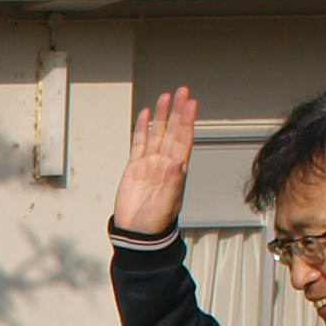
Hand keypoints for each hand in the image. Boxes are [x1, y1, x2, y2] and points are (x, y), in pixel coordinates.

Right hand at [113, 87, 197, 239]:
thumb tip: (179, 162)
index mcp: (176, 170)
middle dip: (177, 111)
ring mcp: (150, 164)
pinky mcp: (134, 168)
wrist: (136, 234)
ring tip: (165, 97)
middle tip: (182, 92)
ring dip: (162, 115)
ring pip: (157, 134)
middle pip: (172, 131)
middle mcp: (165, 163)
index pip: (184, 139)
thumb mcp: (167, 204)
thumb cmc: (154, 223)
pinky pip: (139, 144)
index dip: (187, 121)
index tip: (191, 104)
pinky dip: (143, 129)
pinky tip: (146, 115)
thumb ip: (174, 183)